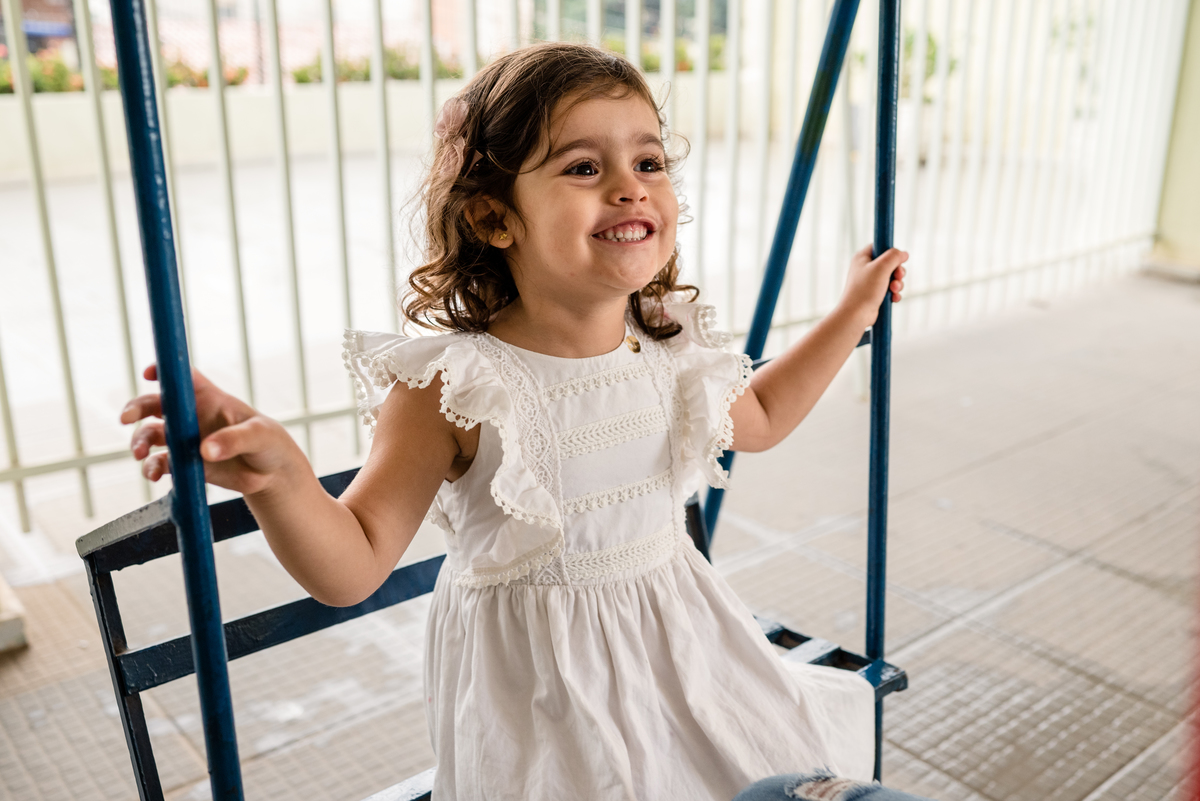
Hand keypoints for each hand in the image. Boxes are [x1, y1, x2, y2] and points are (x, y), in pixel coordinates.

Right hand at [121, 365, 301, 496]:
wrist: (271, 475)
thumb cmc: (269, 442)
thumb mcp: (259, 436)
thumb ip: (234, 440)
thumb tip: (205, 450)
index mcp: (210, 398)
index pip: (183, 377)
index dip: (165, 370)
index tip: (150, 373)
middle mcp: (192, 416)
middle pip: (155, 404)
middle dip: (136, 408)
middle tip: (127, 418)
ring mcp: (185, 440)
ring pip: (150, 435)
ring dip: (139, 442)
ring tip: (140, 455)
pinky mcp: (184, 464)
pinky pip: (159, 463)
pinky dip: (151, 468)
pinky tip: (154, 475)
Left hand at [840, 244, 907, 327]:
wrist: (856, 314)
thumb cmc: (865, 290)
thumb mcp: (881, 267)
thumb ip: (894, 256)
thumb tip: (903, 254)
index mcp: (862, 258)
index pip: (880, 247)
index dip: (891, 252)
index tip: (898, 259)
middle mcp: (865, 268)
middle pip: (889, 263)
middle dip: (898, 271)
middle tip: (898, 277)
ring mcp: (870, 282)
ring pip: (892, 277)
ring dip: (897, 284)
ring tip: (894, 290)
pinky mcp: (874, 294)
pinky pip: (890, 290)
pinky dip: (894, 293)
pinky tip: (894, 298)